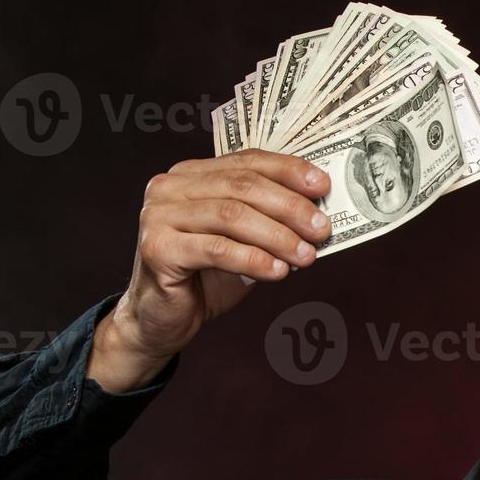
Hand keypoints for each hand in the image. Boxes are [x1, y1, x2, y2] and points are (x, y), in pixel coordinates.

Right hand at [88, 150, 331, 391]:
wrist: (163, 317)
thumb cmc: (206, 276)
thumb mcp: (244, 242)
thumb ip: (269, 221)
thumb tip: (318, 216)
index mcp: (192, 174)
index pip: (247, 162)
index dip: (288, 171)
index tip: (323, 186)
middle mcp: (170, 187)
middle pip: (242, 186)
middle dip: (290, 207)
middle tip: (322, 229)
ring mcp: (159, 216)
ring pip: (231, 215)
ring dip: (277, 236)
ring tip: (306, 256)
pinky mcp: (157, 248)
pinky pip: (216, 249)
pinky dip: (253, 259)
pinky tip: (277, 271)